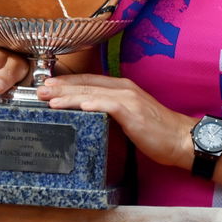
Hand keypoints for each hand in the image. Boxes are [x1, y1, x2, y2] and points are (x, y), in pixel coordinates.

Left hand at [36, 73, 194, 169]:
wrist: (181, 139)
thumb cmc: (157, 132)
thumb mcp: (130, 119)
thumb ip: (111, 114)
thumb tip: (90, 117)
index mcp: (122, 89)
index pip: (89, 82)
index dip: (68, 83)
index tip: (49, 86)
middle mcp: (124, 89)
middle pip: (86, 84)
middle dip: (61, 86)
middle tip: (40, 89)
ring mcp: (129, 98)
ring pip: (93, 92)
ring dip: (69, 95)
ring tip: (50, 98)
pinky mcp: (133, 111)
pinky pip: (109, 104)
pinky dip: (93, 103)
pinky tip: (80, 105)